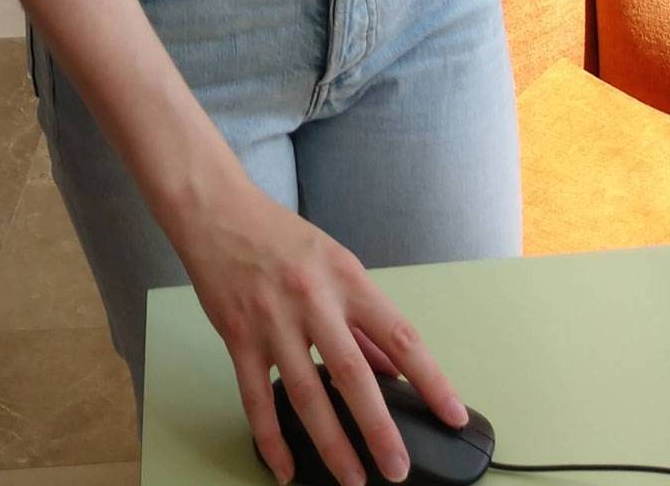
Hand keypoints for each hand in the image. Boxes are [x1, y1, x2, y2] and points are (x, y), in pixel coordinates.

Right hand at [176, 181, 467, 485]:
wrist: (217, 211)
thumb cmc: (279, 235)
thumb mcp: (334, 263)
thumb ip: (362, 319)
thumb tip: (393, 369)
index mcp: (346, 279)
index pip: (399, 336)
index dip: (430, 379)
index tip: (453, 413)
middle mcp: (313, 300)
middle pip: (352, 374)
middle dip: (378, 428)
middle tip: (397, 467)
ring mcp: (272, 321)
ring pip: (306, 394)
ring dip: (331, 443)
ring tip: (352, 478)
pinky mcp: (238, 337)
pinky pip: (257, 398)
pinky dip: (272, 438)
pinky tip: (286, 467)